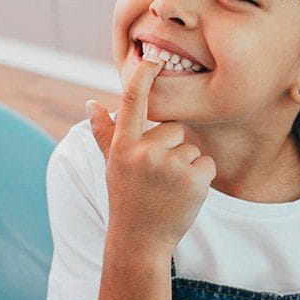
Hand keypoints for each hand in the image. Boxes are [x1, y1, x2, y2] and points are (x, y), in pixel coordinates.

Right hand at [86, 59, 215, 253]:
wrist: (140, 241)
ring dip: (185, 165)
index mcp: (123, 145)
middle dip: (171, 148)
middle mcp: (144, 152)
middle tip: (157, 176)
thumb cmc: (126, 197)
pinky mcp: (193, 179)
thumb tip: (91, 103)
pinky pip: (207, 163)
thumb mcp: (112, 165)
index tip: (152, 57)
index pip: (131, 101)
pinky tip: (184, 194)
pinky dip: (201, 177)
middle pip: (174, 128)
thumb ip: (104, 133)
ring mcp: (169, 166)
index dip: (142, 76)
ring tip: (168, 188)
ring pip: (191, 147)